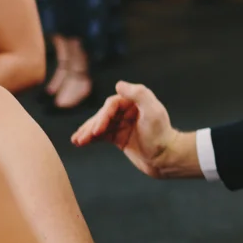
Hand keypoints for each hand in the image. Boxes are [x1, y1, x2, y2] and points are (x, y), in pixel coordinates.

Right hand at [71, 81, 200, 178]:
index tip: (97, 131)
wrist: (166, 158)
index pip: (112, 105)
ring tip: (76, 141)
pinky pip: (102, 135)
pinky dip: (91, 138)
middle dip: (92, 126)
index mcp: (135, 101)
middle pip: (104, 115)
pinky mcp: (119, 137)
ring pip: (100, 125)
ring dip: (87, 132)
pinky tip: (80, 142)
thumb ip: (139, 94)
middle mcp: (128, 110)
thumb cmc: (161, 134)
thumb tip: (118, 85)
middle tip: (82, 138)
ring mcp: (122, 124)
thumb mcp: (153, 112)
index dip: (103, 117)